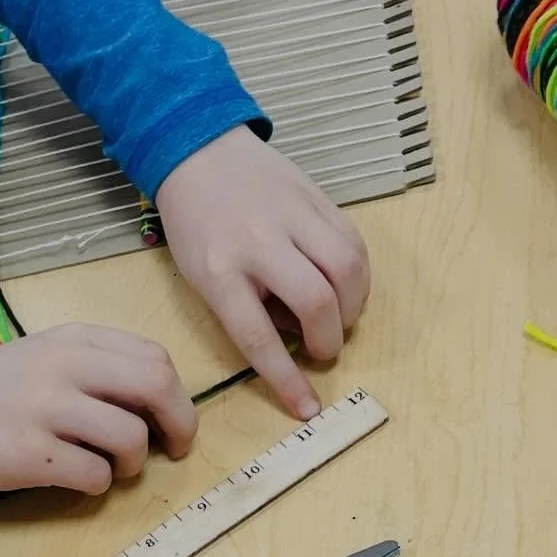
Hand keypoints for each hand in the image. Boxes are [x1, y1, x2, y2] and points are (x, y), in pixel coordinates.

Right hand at [0, 324, 195, 494]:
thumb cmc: (2, 393)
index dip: (177, 394)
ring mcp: (47, 409)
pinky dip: (99, 485)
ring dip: (133, 463)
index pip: (154, 357)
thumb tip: (162, 406)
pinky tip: (78, 479)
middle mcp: (64, 367)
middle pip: (155, 386)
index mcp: (75, 339)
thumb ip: (102, 370)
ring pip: (130, 437)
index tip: (172, 420)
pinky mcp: (33, 454)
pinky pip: (95, 476)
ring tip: (112, 467)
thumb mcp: (51, 359)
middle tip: (174, 450)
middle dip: (180, 424)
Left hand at [155, 127, 370, 419]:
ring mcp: (292, 214)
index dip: (286, 378)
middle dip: (328, 339)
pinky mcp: (318, 196)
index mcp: (219, 270)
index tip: (307, 406)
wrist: (200, 149)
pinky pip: (355, 243)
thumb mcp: (203, 275)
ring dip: (353, 308)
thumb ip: (247, 309)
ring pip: (347, 269)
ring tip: (339, 318)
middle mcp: (258, 241)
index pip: (258, 336)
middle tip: (322, 349)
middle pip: (315, 300)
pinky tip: (346, 287)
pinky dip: (359, 276)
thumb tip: (296, 338)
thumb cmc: (197, 225)